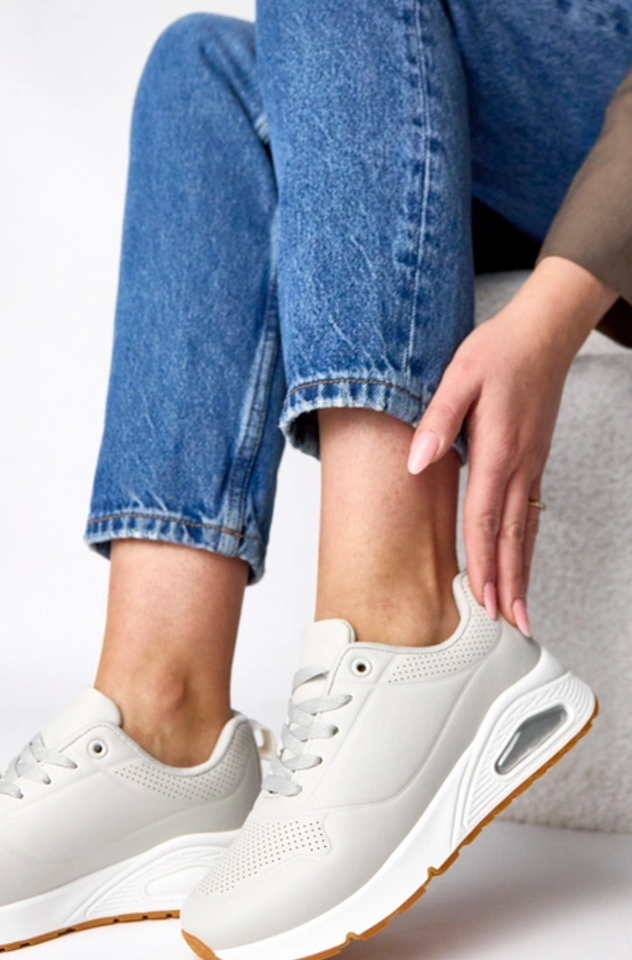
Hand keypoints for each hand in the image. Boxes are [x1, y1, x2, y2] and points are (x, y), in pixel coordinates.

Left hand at [405, 286, 579, 633]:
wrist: (541, 333)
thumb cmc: (498, 350)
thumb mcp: (458, 375)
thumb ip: (437, 420)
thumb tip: (417, 461)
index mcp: (497, 449)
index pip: (486, 517)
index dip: (483, 562)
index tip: (482, 598)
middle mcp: (520, 464)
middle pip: (513, 536)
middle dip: (509, 583)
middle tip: (509, 626)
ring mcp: (531, 464)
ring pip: (527, 529)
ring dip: (522, 571)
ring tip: (520, 611)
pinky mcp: (533, 460)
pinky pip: (531, 512)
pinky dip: (526, 544)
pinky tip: (521, 561)